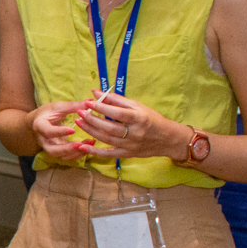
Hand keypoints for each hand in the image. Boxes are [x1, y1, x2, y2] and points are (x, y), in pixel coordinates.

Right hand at [28, 100, 87, 159]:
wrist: (39, 121)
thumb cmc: (48, 112)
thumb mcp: (59, 106)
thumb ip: (73, 106)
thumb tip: (91, 101)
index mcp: (40, 126)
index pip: (47, 131)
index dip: (59, 132)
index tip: (73, 130)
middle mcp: (43, 140)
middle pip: (52, 150)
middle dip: (67, 149)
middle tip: (80, 144)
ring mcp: (50, 147)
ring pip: (61, 156)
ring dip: (76, 152)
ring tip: (90, 142)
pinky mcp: (57, 151)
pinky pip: (67, 157)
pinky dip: (78, 153)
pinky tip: (89, 145)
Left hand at [74, 91, 189, 160]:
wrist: (168, 139)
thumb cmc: (151, 119)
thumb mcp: (138, 106)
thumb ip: (117, 100)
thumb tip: (97, 93)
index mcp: (139, 118)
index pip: (117, 113)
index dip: (101, 108)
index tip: (88, 101)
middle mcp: (135, 133)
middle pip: (109, 127)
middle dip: (92, 119)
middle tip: (80, 112)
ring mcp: (130, 145)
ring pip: (106, 139)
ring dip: (90, 131)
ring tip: (79, 122)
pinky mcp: (127, 154)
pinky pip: (108, 154)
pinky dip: (94, 152)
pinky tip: (81, 147)